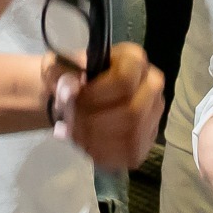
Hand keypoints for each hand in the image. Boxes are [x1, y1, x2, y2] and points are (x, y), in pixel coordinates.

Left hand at [47, 43, 165, 167]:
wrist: (74, 98)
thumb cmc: (71, 79)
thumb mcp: (60, 68)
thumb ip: (62, 75)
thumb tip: (68, 90)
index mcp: (133, 59)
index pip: (125, 80)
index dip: (96, 95)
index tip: (72, 100)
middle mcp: (151, 84)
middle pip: (133, 113)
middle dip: (94, 122)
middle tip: (68, 122)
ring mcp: (152, 114)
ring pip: (132, 136)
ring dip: (97, 139)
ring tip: (72, 134)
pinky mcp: (146, 139)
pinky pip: (130, 153)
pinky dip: (103, 153)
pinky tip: (85, 145)